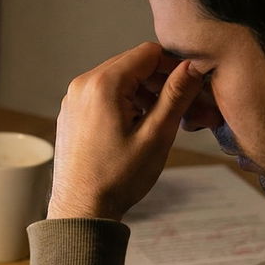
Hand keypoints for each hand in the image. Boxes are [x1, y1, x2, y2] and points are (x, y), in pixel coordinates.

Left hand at [49, 42, 210, 219]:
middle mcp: (82, 84)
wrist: (81, 210)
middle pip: (133, 65)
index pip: (148, 53)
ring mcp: (73, 99)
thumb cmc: (117, 178)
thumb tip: (193, 66)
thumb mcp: (156, 135)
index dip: (175, 66)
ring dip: (145, 93)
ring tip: (166, 121)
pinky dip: (126, 103)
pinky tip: (141, 126)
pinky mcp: (71, 114)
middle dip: (162, 82)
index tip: (193, 85)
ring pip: (119, 80)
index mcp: (102, 84)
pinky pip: (104, 95)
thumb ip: (176, 95)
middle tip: (188, 107)